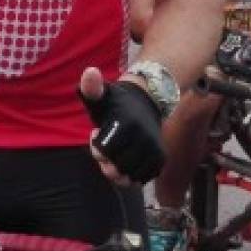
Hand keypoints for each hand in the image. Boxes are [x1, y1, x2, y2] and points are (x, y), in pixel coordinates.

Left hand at [78, 67, 164, 185]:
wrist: (146, 101)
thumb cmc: (116, 102)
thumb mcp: (102, 93)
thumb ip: (91, 87)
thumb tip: (90, 72)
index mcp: (126, 124)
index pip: (102, 153)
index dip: (96, 147)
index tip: (98, 133)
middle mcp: (144, 138)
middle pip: (115, 168)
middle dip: (106, 161)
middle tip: (108, 144)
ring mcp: (154, 150)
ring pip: (129, 177)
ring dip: (119, 170)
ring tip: (118, 152)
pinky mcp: (161, 158)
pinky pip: (142, 178)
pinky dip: (132, 174)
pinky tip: (128, 158)